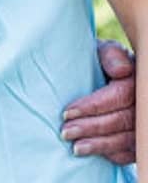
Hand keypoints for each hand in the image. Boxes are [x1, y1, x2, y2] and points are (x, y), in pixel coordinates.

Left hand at [62, 39, 134, 164]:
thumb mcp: (103, 51)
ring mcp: (143, 122)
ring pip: (127, 139)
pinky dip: (113, 154)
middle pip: (123, 120)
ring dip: (100, 145)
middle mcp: (144, 103)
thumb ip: (110, 55)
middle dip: (92, 128)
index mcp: (138, 80)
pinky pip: (131, 152)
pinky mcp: (139, 138)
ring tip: (75, 148)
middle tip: (65, 132)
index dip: (94, 106)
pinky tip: (94, 154)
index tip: (67, 112)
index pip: (121, 95)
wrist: (102, 72)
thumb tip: (121, 70)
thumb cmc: (101, 61)